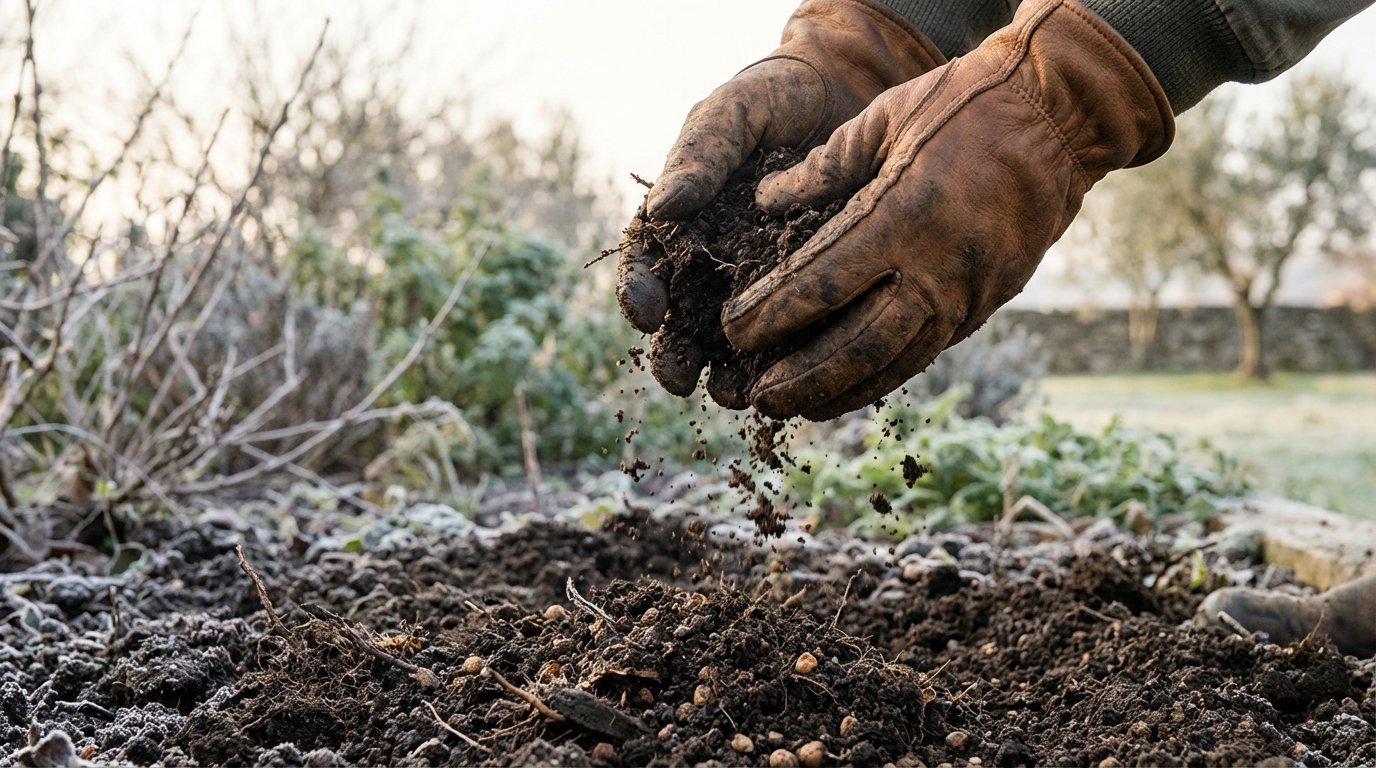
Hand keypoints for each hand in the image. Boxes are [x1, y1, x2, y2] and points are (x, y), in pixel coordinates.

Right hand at [616, 0, 944, 395]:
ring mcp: (762, 283)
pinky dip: (794, 363)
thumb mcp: (733, 111)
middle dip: (676, 354)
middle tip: (679, 379)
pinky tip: (797, 381)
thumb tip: (663, 208)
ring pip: (737, 343)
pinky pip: (799, 335)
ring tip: (735, 395)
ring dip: (730, 376)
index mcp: (681, 222)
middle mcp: (713, 262)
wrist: (854, 89)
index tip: (644, 310)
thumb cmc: (778, 97)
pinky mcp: (812, 294)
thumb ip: (699, 154)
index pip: (646, 264)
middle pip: (683, 320)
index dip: (638, 291)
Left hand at [722, 0, 1174, 419]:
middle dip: (800, 376)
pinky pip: (924, 355)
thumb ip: (823, 166)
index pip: (821, 283)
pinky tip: (849, 391)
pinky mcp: (984, 307)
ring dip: (839, 392)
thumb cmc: (965, 105)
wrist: (1060, 120)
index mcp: (903, 215)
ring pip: (894, 364)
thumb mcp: (886, 116)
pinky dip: (882, 379)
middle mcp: (937, 269)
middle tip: (755, 394)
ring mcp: (966, 295)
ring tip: (794, 409)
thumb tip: (766, 201)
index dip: (772, 315)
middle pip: (855, 344)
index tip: (732, 331)